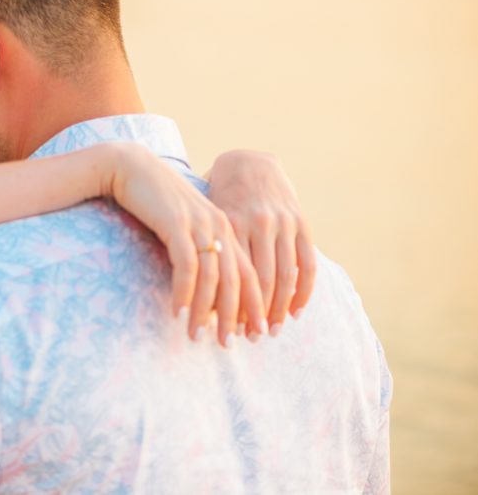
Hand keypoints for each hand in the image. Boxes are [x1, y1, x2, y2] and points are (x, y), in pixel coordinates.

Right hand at [106, 143, 267, 345]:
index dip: (254, 306)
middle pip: (236, 280)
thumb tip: (205, 288)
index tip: (253, 333)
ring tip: (196, 336)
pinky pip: (186, 267)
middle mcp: (218, 226)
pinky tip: (178, 312)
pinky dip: (184, 293)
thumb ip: (200, 248)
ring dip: (205, 312)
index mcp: (226, 227)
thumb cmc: (156, 200)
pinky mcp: (176, 225)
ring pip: (212, 278)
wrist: (131, 168)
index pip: (250, 273)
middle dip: (235, 317)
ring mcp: (198, 225)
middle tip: (228, 345)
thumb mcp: (185, 224)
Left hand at [205, 150, 315, 333]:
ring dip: (277, 310)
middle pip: (258, 280)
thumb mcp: (207, 217)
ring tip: (268, 332)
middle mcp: (258, 223)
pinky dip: (303, 292)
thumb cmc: (217, 197)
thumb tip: (191, 292)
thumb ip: (205, 247)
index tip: (219, 329)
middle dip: (252, 314)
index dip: (226, 304)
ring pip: (283, 276)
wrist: (248, 160)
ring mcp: (282, 223)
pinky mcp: (301, 222)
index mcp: (230, 222)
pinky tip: (294, 313)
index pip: (230, 273)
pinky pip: (307, 263)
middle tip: (244, 340)